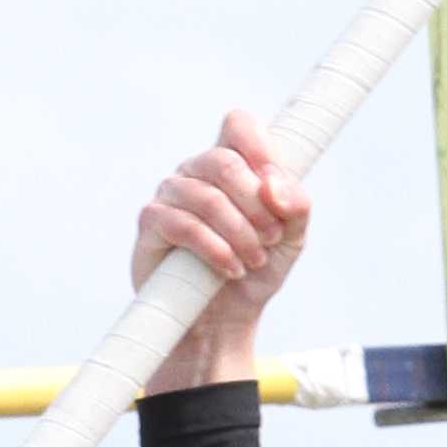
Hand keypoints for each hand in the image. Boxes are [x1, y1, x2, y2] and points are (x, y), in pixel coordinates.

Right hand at [134, 109, 308, 390]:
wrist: (223, 321)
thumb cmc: (254, 271)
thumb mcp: (290, 238)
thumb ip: (295, 205)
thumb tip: (273, 185)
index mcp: (231, 165)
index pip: (238, 125)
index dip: (258, 144)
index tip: (274, 181)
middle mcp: (197, 172)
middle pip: (224, 162)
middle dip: (255, 203)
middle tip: (271, 237)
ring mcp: (170, 195)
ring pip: (206, 196)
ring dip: (239, 232)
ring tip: (254, 260)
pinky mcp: (151, 225)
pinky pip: (183, 225)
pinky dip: (214, 249)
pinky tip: (230, 268)